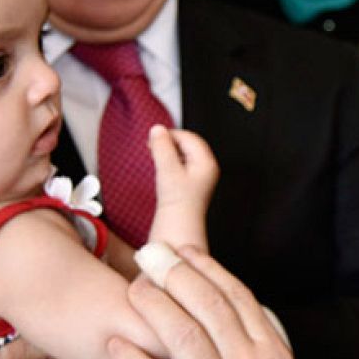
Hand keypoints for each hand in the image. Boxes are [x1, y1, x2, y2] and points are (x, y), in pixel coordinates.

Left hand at [107, 247, 333, 358]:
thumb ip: (251, 352)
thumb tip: (220, 315)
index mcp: (274, 357)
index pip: (237, 296)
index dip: (205, 267)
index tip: (181, 249)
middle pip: (208, 304)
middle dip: (173, 272)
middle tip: (147, 253)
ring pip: (182, 334)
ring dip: (150, 304)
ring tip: (129, 289)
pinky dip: (132, 358)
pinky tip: (114, 343)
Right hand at [148, 125, 218, 252]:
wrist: (179, 229)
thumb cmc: (178, 203)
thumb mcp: (168, 171)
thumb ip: (162, 148)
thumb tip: (157, 129)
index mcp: (207, 162)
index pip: (190, 138)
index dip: (172, 134)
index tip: (154, 137)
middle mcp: (207, 168)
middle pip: (188, 144)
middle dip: (170, 142)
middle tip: (152, 144)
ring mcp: (200, 176)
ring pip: (184, 154)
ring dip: (169, 151)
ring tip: (154, 154)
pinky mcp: (192, 184)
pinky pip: (182, 164)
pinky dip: (170, 161)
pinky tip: (161, 166)